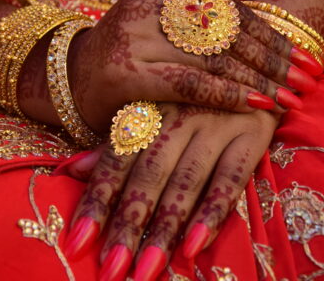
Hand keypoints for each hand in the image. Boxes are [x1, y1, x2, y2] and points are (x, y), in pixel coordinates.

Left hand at [63, 104, 278, 280]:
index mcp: (148, 107)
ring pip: (186, 182)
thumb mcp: (149, 106)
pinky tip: (194, 247)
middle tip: (111, 271)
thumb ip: (115, 141)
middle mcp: (178, 115)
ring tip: (144, 271)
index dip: (97, 201)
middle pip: (148, 176)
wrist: (247, 64)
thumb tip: (72, 171)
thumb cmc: (188, 94)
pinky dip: (212, 212)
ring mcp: (216, 123)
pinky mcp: (251, 133)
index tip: (78, 242)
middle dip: (128, 225)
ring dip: (165, 229)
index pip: (116, 159)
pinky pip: (231, 178)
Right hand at [68, 0, 319, 131]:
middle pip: (225, 33)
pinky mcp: (128, 72)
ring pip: (213, 59)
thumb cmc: (126, 50)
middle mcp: (148, 6)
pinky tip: (255, 104)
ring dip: (256, 80)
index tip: (298, 58)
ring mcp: (136, 38)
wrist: (72, 77)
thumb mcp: (159, 13)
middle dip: (270, 60)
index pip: (228, 10)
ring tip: (288, 97)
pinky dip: (226, 94)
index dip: (267, 34)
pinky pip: (191, 84)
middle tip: (303, 81)